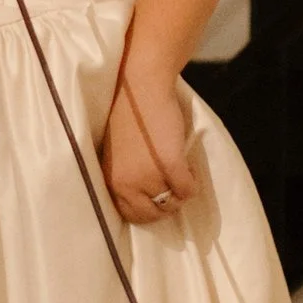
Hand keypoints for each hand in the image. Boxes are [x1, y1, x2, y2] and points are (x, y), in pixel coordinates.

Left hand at [102, 61, 198, 228]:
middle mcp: (127, 185)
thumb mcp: (116, 155)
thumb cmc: (128, 117)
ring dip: (180, 192)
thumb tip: (147, 198)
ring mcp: (149, 176)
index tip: (158, 198)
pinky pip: (187, 190)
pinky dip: (192, 184)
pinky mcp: (170, 165)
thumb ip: (125, 178)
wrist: (140, 88)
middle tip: (173, 188)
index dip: (148, 209)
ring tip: (180, 173)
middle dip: (165, 206)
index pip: (131, 215)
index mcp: (111, 182)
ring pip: (173, 203)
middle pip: (152, 215)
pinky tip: (188, 169)